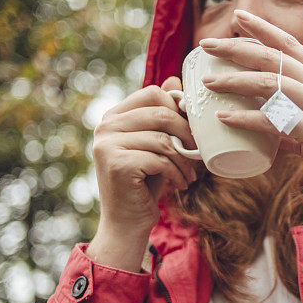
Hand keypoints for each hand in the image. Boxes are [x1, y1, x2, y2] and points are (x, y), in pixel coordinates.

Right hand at [87, 77, 197, 270]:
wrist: (127, 222)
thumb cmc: (145, 182)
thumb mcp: (157, 145)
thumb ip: (162, 115)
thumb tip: (175, 80)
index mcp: (114, 116)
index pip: (153, 93)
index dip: (179, 109)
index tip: (191, 132)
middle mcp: (105, 126)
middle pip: (161, 113)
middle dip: (187, 134)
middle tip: (198, 154)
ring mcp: (107, 144)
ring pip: (163, 138)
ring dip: (184, 159)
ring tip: (191, 174)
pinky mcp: (117, 163)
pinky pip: (160, 158)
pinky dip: (177, 172)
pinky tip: (181, 184)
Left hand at [199, 9, 302, 176]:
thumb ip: (287, 118)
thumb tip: (258, 121)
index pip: (288, 44)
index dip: (262, 28)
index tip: (238, 16)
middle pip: (272, 57)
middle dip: (236, 48)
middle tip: (206, 44)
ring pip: (270, 84)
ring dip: (235, 81)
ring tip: (208, 82)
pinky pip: (274, 120)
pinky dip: (246, 118)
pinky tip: (224, 117)